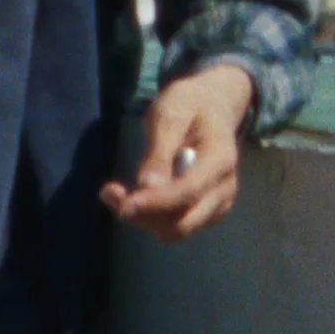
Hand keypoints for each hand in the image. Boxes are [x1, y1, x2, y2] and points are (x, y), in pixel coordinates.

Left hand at [99, 63, 256, 242]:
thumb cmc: (189, 104)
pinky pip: (175, 223)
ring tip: (112, 192)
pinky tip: (129, 195)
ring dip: (143, 218)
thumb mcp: (170, 115)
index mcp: (221, 160)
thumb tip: (146, 187)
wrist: (212, 106)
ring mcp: (217, 203)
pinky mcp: (205, 210)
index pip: (188, 193)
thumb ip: (160, 152)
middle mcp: (224, 189)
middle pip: (182, 222)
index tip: (122, 206)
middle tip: (109, 192)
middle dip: (144, 215)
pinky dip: (150, 216)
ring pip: (176, 229)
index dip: (154, 203)